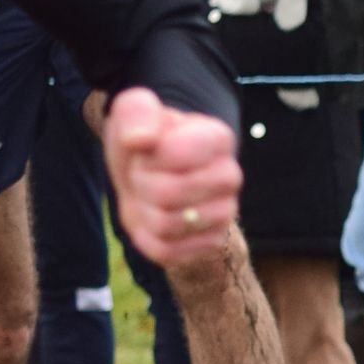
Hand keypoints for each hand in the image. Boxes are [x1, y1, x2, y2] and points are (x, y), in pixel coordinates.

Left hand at [102, 88, 241, 264]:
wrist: (151, 180)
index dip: (146, 155)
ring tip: (150, 197)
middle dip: (141, 185)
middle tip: (145, 175)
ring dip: (144, 212)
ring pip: (165, 225)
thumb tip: (140, 140)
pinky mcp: (213, 243)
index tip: (148, 149)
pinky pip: (167, 251)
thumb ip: (135, 112)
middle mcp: (231, 176)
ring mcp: (226, 213)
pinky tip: (154, 221)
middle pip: (167, 194)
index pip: (174, 154)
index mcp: (218, 137)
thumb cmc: (144, 145)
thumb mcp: (132, 114)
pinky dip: (148, 239)